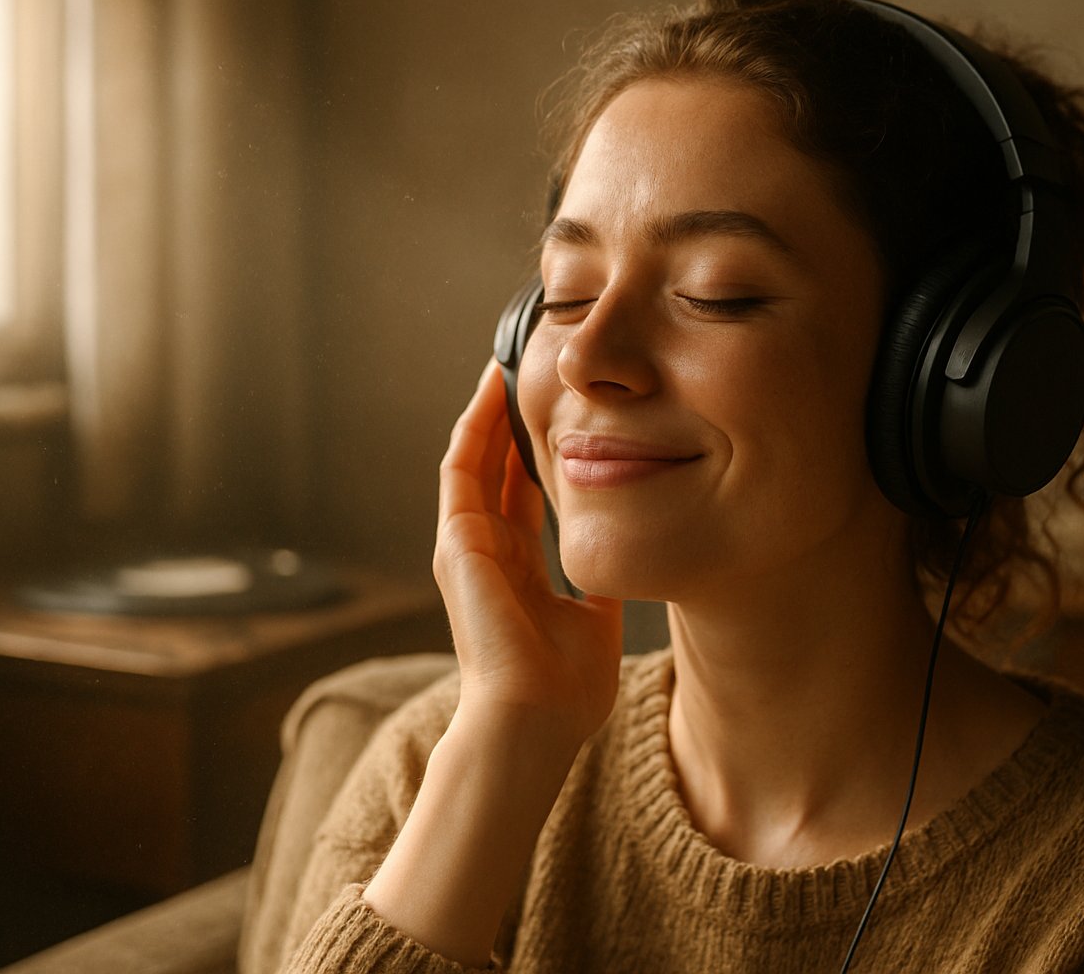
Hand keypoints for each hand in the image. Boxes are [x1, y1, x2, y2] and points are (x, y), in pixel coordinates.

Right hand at [434, 360, 623, 747]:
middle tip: (536, 366)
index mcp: (518, 567)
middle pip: (497, 466)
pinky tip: (493, 388)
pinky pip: (461, 468)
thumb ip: (601, 582)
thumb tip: (627, 553)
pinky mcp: (456, 542)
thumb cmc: (564, 690)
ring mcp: (467, 545)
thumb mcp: (596, 618)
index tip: (563, 408)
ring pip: (475, 457)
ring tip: (509, 361)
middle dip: (513, 418)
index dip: (540, 449)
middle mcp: (488, 550)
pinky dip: (475, 426)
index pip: (525, 492)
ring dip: (489, 410)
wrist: (534, 721)